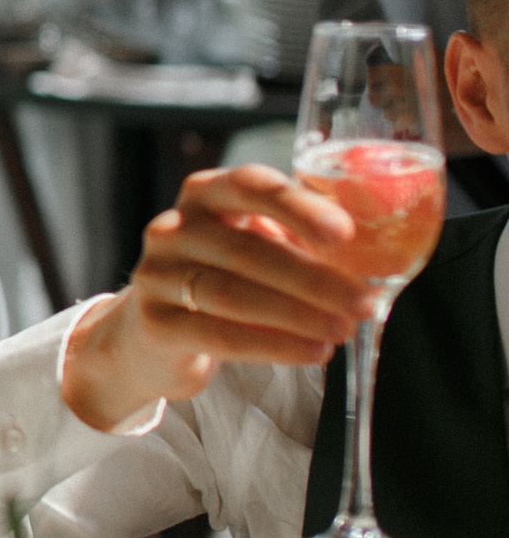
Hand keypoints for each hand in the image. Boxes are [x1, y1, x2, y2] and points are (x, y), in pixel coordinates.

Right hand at [61, 165, 379, 431]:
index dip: (297, 207)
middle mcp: (173, 228)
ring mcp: (156, 275)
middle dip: (312, 278)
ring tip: (343, 330)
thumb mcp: (258, 245)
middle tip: (362, 301)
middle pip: (246, 248)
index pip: (250, 185)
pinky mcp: (154, 323)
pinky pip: (219, 334)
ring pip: (232, 293)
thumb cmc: (227, 281)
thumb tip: (382, 253)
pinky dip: (274, 346)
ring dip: (297, 315)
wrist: (155, 334)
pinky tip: (312, 352)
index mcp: (205, 195)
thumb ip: (302, 240)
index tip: (345, 234)